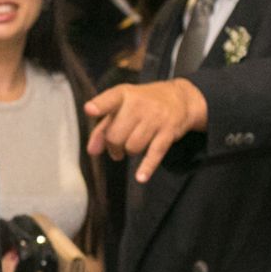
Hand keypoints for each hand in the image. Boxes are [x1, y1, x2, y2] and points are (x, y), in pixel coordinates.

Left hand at [84, 79, 207, 183]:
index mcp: (124, 94)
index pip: (110, 99)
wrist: (180, 99)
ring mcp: (156, 118)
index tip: (90, 110)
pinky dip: (147, 167)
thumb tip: (92, 151)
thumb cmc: (144, 103)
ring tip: (132, 146)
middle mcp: (139, 104)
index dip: (99, 106)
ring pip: (132, 147)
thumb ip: (103, 127)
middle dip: (113, 146)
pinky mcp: (169, 132)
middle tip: (117, 145)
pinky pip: (155, 153)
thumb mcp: (121, 107)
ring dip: (129, 151)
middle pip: (116, 135)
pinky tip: (141, 177)